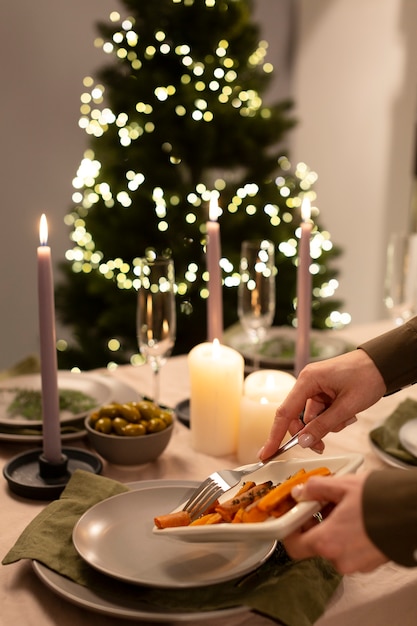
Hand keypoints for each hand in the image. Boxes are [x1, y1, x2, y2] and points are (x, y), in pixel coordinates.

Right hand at [259, 349, 385, 457]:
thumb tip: (304, 442)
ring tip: (346, 418)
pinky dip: (332, 418)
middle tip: (321, 447)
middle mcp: (307, 383)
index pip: (284, 412)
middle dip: (310, 433)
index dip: (274, 435)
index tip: (266, 453)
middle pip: (297, 417)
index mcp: (307, 380)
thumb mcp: (346, 406)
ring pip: (311, 418)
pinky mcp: (324, 392)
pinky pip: (321, 413)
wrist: (383, 364)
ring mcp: (315, 387)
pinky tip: (347, 414)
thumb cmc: (366, 377)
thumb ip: (323, 426)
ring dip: (326, 425)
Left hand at [283, 473, 387, 573]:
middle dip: (312, 523)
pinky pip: (348, 549)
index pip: (293, 545)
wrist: (413, 512)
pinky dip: (345, 535)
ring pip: (332, 546)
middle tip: (317, 503)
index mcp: (327, 542)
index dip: (289, 529)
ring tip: (340, 505)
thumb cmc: (379, 500)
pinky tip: (354, 516)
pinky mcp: (369, 563)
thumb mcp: (342, 485)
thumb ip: (315, 489)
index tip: (291, 515)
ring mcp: (355, 564)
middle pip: (313, 544)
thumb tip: (299, 492)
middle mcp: (339, 559)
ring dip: (330, 527)